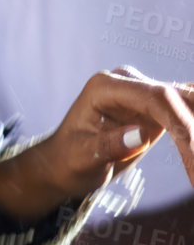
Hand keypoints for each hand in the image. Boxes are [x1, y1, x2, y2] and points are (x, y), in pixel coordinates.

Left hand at [8, 67, 193, 215]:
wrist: (63, 162)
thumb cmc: (68, 159)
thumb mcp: (83, 157)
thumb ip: (110, 144)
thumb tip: (142, 135)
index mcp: (105, 87)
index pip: (156, 98)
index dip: (182, 125)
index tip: (193, 153)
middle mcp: (127, 82)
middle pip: (178, 99)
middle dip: (192, 132)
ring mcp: (144, 92)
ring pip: (188, 103)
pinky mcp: (158, 108)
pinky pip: (187, 112)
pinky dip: (193, 127)